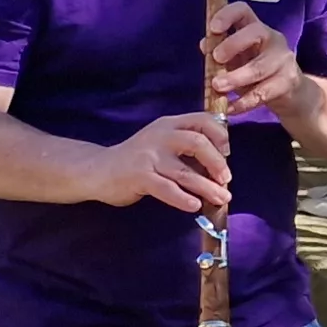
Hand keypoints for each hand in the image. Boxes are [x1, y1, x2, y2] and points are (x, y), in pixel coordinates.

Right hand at [93, 112, 231, 211]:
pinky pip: (166, 189)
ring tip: (221, 198)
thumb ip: (185, 146)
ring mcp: (148, 156)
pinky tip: (194, 206)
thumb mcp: (161, 143)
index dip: (220, 136)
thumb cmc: (136, 159)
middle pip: (197, 143)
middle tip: (227, 180)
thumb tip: (220, 165)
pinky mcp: (139, 176)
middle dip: (217, 163)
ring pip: (185, 172)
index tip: (228, 153)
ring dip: (207, 187)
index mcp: (169, 124)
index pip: (202, 121)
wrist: (98, 170)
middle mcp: (160, 136)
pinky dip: (182, 198)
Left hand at [205, 1, 303, 117]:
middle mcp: (272, 39)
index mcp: (255, 28)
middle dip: (232, 44)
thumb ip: (221, 51)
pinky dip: (243, 102)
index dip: (227, 15)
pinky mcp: (288, 82)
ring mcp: (283, 60)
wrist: (291, 93)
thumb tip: (204, 44)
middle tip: (215, 58)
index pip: (243, 10)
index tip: (213, 29)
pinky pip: (262, 93)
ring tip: (217, 87)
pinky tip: (230, 108)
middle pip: (255, 32)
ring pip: (258, 67)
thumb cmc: (258, 71)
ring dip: (235, 78)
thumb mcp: (238, 59)